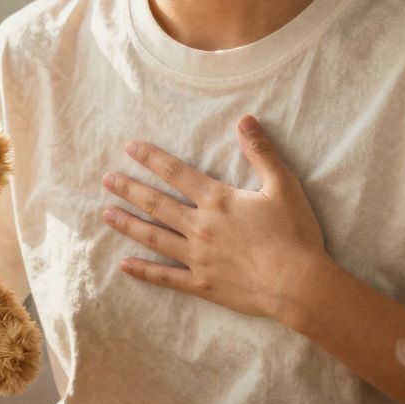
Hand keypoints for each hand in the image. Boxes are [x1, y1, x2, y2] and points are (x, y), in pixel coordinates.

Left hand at [101, 114, 330, 321]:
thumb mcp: (283, 185)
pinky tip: (124, 265)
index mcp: (218, 200)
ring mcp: (197, 257)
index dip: (151, 158)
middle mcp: (200, 226)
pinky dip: (143, 271)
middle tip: (106, 179)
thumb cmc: (295, 233)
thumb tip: (244, 119)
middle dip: (129, 189)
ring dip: (128, 224)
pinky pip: (165, 277)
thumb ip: (261, 151)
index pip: (176, 173)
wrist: (298, 283)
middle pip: (156, 203)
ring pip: (154, 237)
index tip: (129, 148)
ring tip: (106, 214)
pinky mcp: (201, 284)